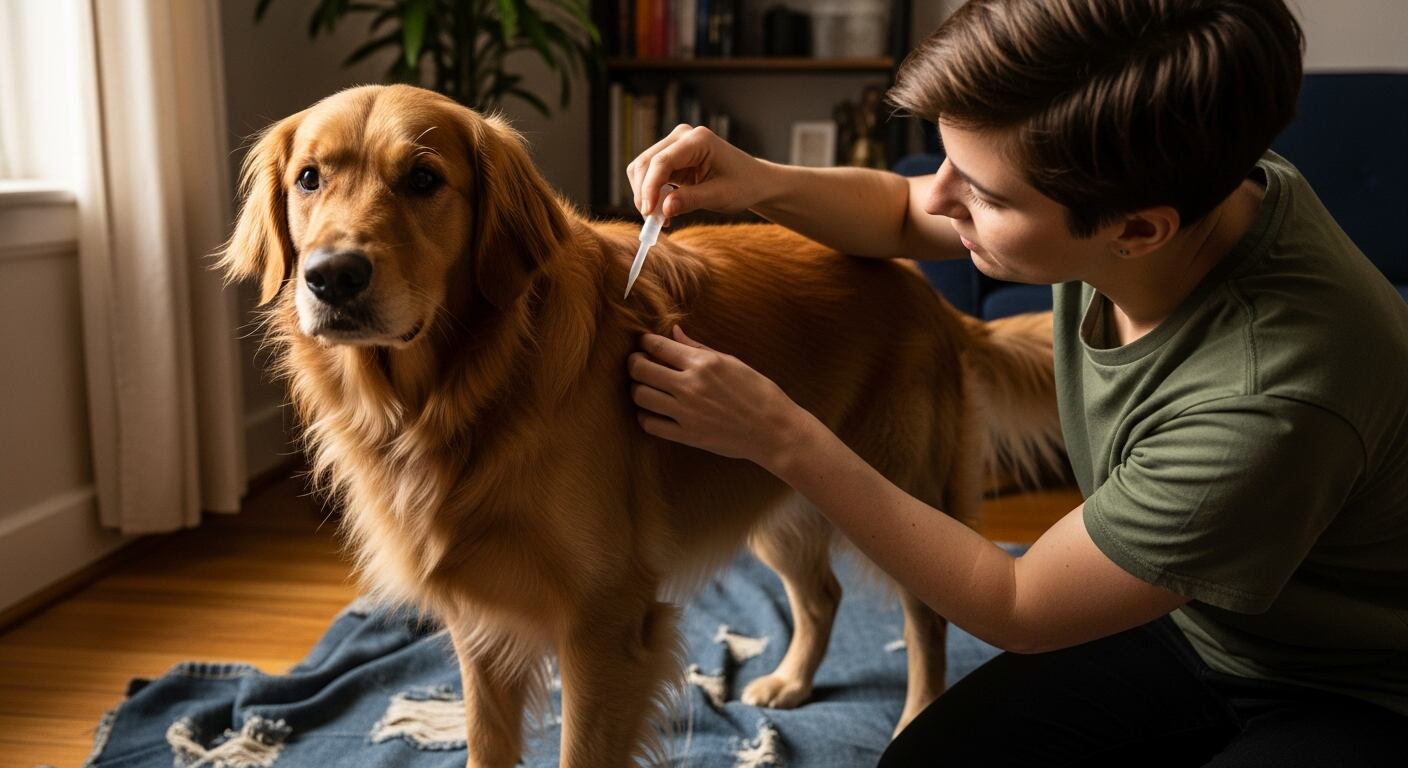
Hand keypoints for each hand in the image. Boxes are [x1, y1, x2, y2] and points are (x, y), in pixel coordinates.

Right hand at [626, 124, 771, 221]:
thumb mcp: (719, 196)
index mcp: (698, 140)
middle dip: (644, 193)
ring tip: (661, 219)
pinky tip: (664, 212)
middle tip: (653, 222)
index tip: (648, 213)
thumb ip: (690, 201)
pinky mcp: (671, 158)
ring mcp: (674, 145)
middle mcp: (682, 137)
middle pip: (645, 163)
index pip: (662, 161)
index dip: (650, 188)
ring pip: (642, 169)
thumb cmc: (743, 185)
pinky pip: (650, 175)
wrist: (754, 181)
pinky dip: (651, 195)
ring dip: (645, 195)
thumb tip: (662, 209)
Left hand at [628, 326, 800, 465]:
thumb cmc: (758, 392)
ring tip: (645, 387)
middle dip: (634, 363)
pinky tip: (653, 411)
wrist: (773, 430)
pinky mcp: (687, 435)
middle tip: (638, 363)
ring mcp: (686, 412)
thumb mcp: (731, 362)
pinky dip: (645, 416)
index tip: (644, 343)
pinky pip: (650, 424)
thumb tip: (673, 332)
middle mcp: (691, 386)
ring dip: (637, 388)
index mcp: (703, 363)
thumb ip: (697, 348)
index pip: (658, 346)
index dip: (645, 342)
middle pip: (641, 369)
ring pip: (640, 396)